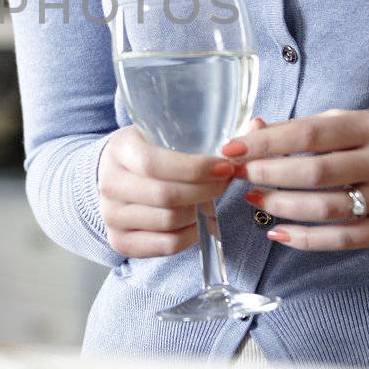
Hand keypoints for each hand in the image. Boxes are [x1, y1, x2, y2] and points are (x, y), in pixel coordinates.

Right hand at [99, 117, 266, 258]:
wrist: (115, 175)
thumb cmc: (150, 151)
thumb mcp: (168, 133)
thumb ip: (212, 131)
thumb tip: (259, 123)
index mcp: (120, 149)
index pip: (155, 164)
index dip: (196, 169)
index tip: (225, 166)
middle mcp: (109, 183)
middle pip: (165, 196)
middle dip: (205, 191)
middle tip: (224, 183)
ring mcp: (111, 215)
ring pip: (168, 221)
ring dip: (197, 212)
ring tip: (205, 199)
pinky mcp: (120, 241)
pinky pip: (166, 245)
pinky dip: (189, 234)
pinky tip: (193, 219)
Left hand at [220, 110, 368, 250]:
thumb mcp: (355, 123)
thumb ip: (307, 128)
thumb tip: (253, 130)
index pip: (308, 134)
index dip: (265, 142)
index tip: (232, 148)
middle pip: (314, 172)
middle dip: (267, 174)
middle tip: (238, 176)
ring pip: (325, 208)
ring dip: (281, 205)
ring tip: (254, 198)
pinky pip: (343, 238)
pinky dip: (306, 239)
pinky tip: (278, 232)